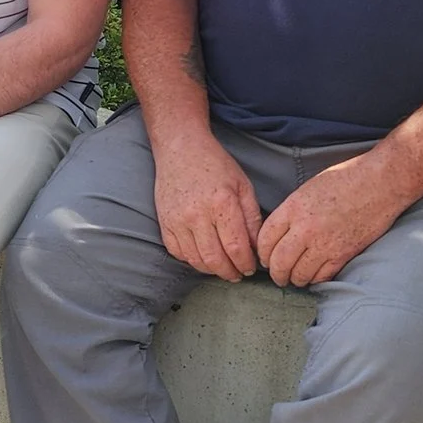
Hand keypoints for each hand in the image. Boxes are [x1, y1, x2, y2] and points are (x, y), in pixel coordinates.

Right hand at [152, 125, 263, 280]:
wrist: (180, 149)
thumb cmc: (215, 165)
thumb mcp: (243, 186)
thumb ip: (252, 218)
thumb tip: (257, 247)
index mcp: (221, 204)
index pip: (236, 247)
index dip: (245, 264)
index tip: (250, 268)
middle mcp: (197, 215)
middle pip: (215, 259)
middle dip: (230, 272)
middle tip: (238, 274)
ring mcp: (177, 220)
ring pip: (196, 260)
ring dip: (212, 270)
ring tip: (223, 268)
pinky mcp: (165, 223)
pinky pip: (178, 253)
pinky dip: (192, 261)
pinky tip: (203, 257)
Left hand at [255, 153, 409, 287]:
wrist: (381, 182)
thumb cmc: (348, 178)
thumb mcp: (309, 188)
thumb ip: (292, 210)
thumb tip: (282, 231)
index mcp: (293, 208)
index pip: (265, 239)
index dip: (262, 252)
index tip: (266, 257)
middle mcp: (305, 228)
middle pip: (278, 262)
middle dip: (275, 273)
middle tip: (278, 275)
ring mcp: (324, 244)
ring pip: (298, 275)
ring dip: (295, 279)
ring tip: (296, 278)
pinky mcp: (343, 254)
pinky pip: (321, 277)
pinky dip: (315, 280)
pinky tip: (315, 275)